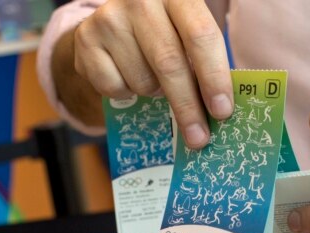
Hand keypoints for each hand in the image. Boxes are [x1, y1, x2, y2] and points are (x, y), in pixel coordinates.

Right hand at [73, 0, 232, 147]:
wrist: (113, 24)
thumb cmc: (165, 34)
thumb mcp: (188, 35)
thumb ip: (205, 62)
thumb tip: (222, 110)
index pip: (200, 35)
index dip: (214, 77)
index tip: (222, 111)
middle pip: (170, 63)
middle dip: (188, 106)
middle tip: (199, 137)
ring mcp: (109, 18)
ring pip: (143, 80)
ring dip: (156, 94)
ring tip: (156, 80)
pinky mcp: (86, 40)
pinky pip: (116, 88)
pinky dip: (128, 93)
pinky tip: (129, 74)